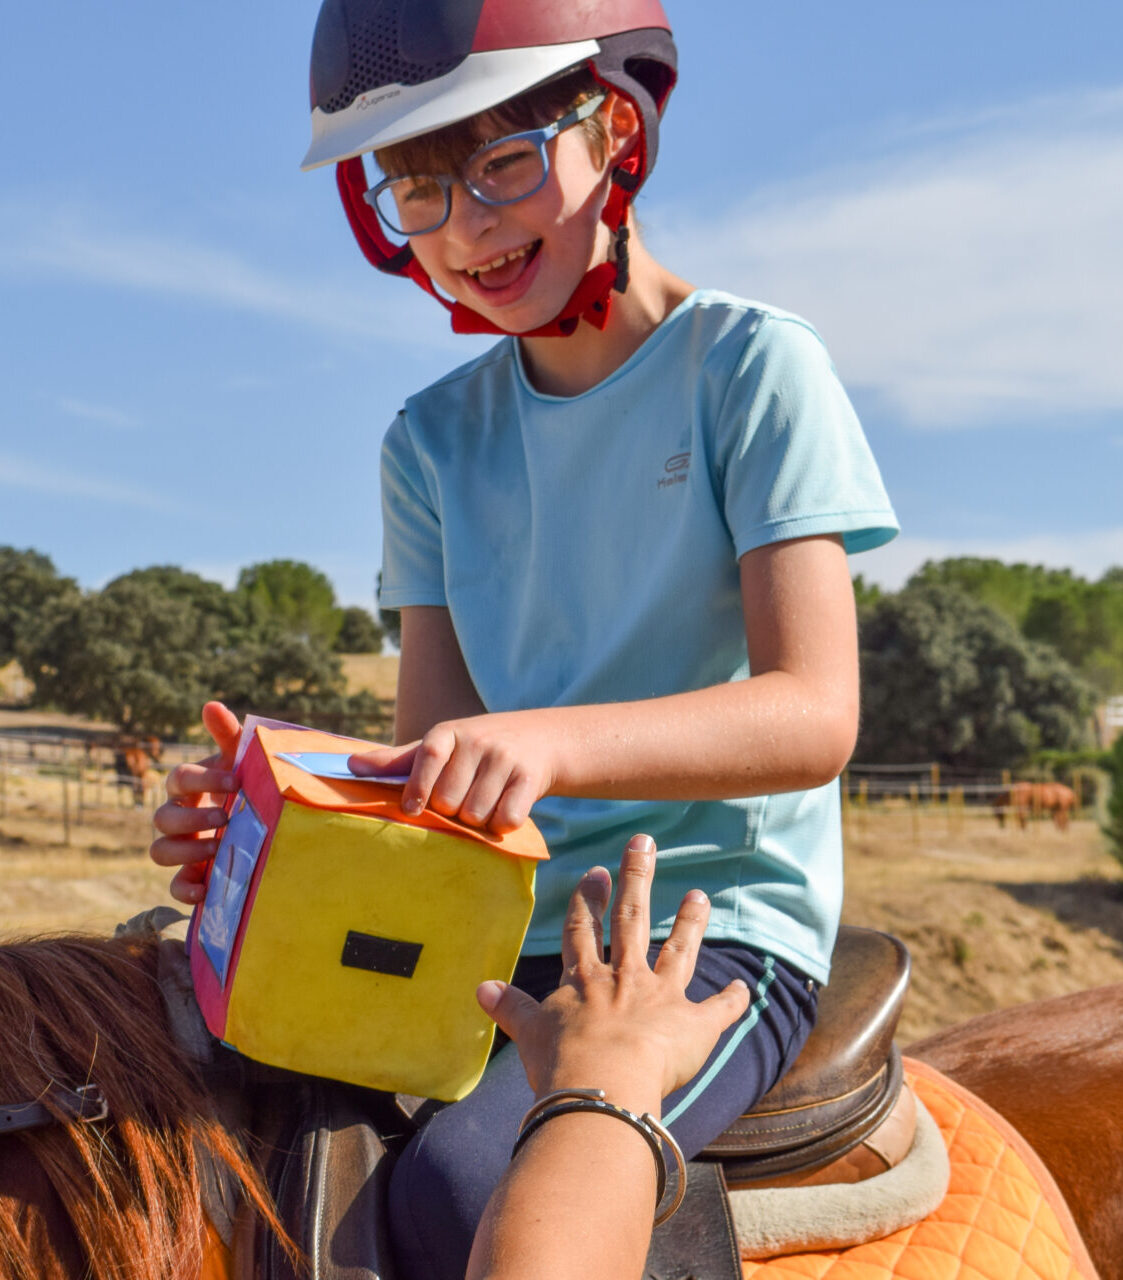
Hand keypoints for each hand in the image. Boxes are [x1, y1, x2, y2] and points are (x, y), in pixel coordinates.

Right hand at [149, 701, 240, 903]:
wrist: (260, 820)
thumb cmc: (244, 784)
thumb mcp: (241, 760)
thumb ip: (229, 735)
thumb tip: (210, 705)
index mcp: (187, 786)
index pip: (180, 779)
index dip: (204, 780)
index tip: (236, 782)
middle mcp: (176, 816)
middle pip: (163, 818)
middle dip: (192, 819)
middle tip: (225, 819)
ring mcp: (180, 846)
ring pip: (159, 851)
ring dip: (185, 851)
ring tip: (219, 847)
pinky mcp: (190, 874)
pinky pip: (174, 886)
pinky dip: (185, 890)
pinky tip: (205, 891)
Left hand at [349, 711, 558, 834]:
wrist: (541, 739)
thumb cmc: (477, 748)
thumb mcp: (440, 746)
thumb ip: (397, 760)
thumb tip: (350, 765)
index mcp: (449, 732)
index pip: (427, 757)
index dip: (417, 787)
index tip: (411, 809)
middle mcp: (478, 740)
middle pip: (448, 799)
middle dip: (451, 810)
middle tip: (460, 801)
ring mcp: (505, 758)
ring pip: (475, 814)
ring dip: (476, 821)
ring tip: (482, 804)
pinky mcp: (530, 778)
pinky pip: (506, 819)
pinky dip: (501, 825)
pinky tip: (504, 809)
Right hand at [476, 834, 750, 1107]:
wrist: (602, 1086)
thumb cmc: (560, 1064)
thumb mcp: (529, 1032)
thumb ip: (511, 1008)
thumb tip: (480, 989)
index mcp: (584, 980)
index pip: (584, 930)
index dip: (588, 899)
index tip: (595, 871)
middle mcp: (624, 979)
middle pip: (631, 920)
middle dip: (636, 879)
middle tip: (643, 843)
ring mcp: (661, 998)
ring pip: (679, 951)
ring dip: (690, 923)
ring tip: (700, 895)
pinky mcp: (693, 1025)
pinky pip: (717, 1010)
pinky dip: (732, 1000)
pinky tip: (745, 987)